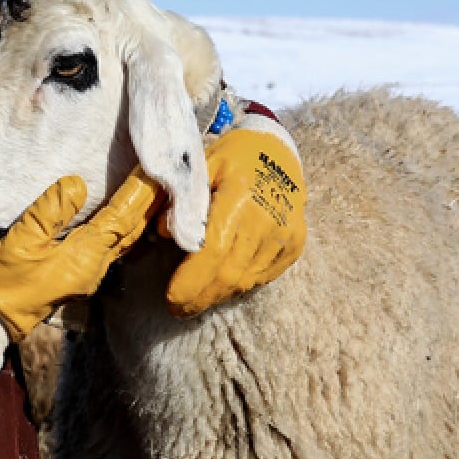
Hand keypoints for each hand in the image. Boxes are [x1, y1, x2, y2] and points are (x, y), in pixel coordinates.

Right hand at [0, 168, 162, 341]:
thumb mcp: (22, 239)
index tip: (153, 167)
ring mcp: (91, 274)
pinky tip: (129, 215)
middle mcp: (96, 268)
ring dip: (142, 214)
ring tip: (154, 189)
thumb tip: (78, 184)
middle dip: (150, 201)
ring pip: (127, 240)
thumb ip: (51, 210)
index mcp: (85, 258)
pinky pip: (114, 247)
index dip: (139, 192)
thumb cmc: (3, 281)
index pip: (121, 218)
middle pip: (133, 230)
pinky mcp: (82, 276)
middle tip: (166, 173)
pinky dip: (126, 226)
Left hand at [163, 127, 306, 316]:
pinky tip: (223, 284)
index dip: (191, 280)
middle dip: (200, 297)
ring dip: (218, 294)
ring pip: (246, 280)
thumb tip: (162, 234)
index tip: (172, 298)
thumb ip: (181, 201)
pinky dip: (240, 284)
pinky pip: (264, 276)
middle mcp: (267, 219)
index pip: (213, 251)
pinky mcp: (295, 243)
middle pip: (229, 274)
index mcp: (239, 197)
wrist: (277, 149)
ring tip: (197, 297)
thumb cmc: (231, 158)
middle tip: (179, 308)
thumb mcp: (200, 168)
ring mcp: (285, 233)